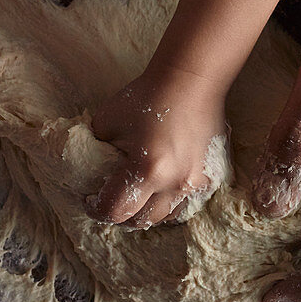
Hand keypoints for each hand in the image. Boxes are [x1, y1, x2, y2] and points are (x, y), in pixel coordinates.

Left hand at [88, 66, 227, 227]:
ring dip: (146, 212)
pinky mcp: (212, 177)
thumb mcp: (107, 121)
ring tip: (134, 200)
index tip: (90, 201)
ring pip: (166, 216)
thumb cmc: (148, 96)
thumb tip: (88, 168)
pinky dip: (169, 202)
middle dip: (120, 217)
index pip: (115, 210)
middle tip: (110, 203)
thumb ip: (96, 149)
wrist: (191, 80)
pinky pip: (186, 202)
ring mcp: (197, 182)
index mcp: (148, 170)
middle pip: (142, 221)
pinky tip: (159, 190)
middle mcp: (175, 183)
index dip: (96, 209)